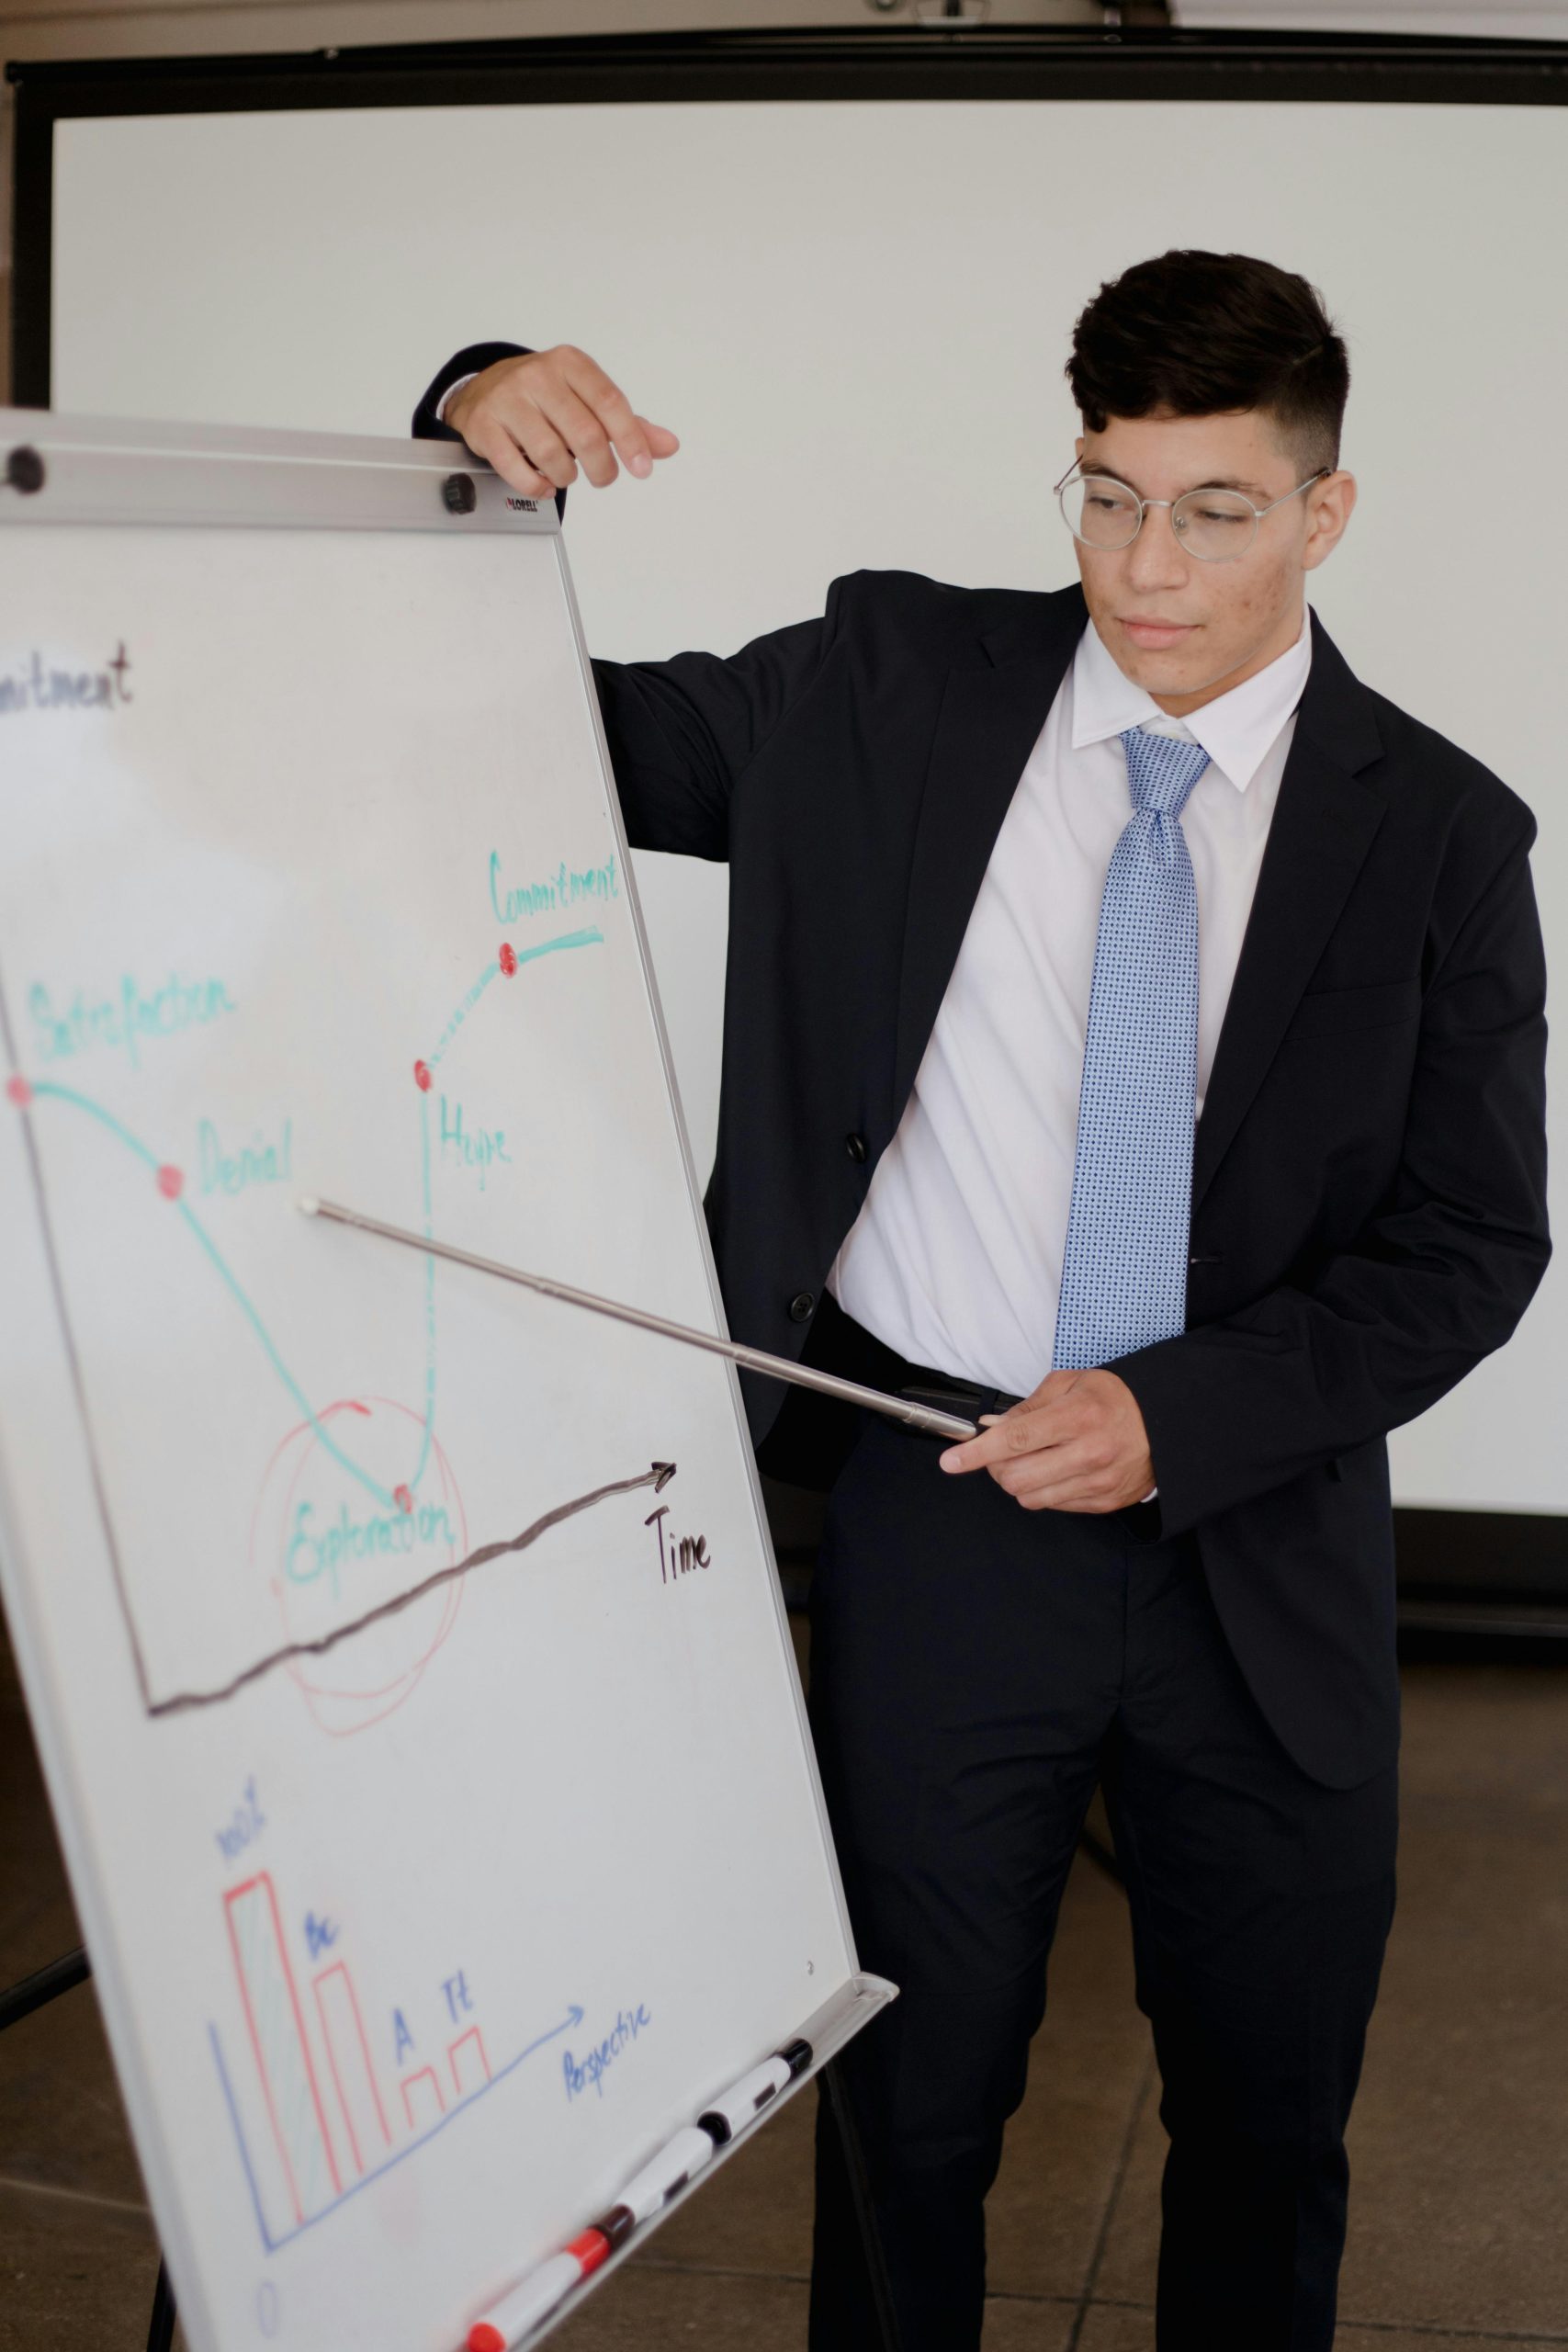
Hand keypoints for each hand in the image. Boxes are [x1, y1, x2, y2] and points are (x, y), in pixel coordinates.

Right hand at [445, 347, 678, 497]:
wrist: (485, 390)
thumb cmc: (545, 397)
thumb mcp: (587, 400)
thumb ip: (627, 424)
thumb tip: (667, 445)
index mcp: (570, 364)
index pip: (609, 402)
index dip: (630, 439)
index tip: (642, 468)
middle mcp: (538, 376)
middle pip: (584, 433)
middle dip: (601, 466)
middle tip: (602, 477)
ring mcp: (508, 399)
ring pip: (550, 454)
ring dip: (567, 476)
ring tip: (567, 474)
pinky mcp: (485, 426)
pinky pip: (516, 468)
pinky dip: (537, 486)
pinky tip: (544, 483)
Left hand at [937, 1368, 1154, 1514]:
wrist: (1168, 1424)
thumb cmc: (1115, 1398)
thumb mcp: (1070, 1384)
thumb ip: (1027, 1408)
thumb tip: (990, 1427)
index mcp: (1077, 1416)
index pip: (1014, 1440)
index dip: (976, 1453)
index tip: (950, 1461)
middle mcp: (1088, 1453)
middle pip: (1016, 1476)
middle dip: (995, 1467)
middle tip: (1001, 1452)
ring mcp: (1098, 1482)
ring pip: (1030, 1497)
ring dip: (1018, 1481)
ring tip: (1031, 1460)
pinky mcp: (1104, 1502)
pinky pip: (1053, 1506)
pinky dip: (1044, 1491)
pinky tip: (1056, 1471)